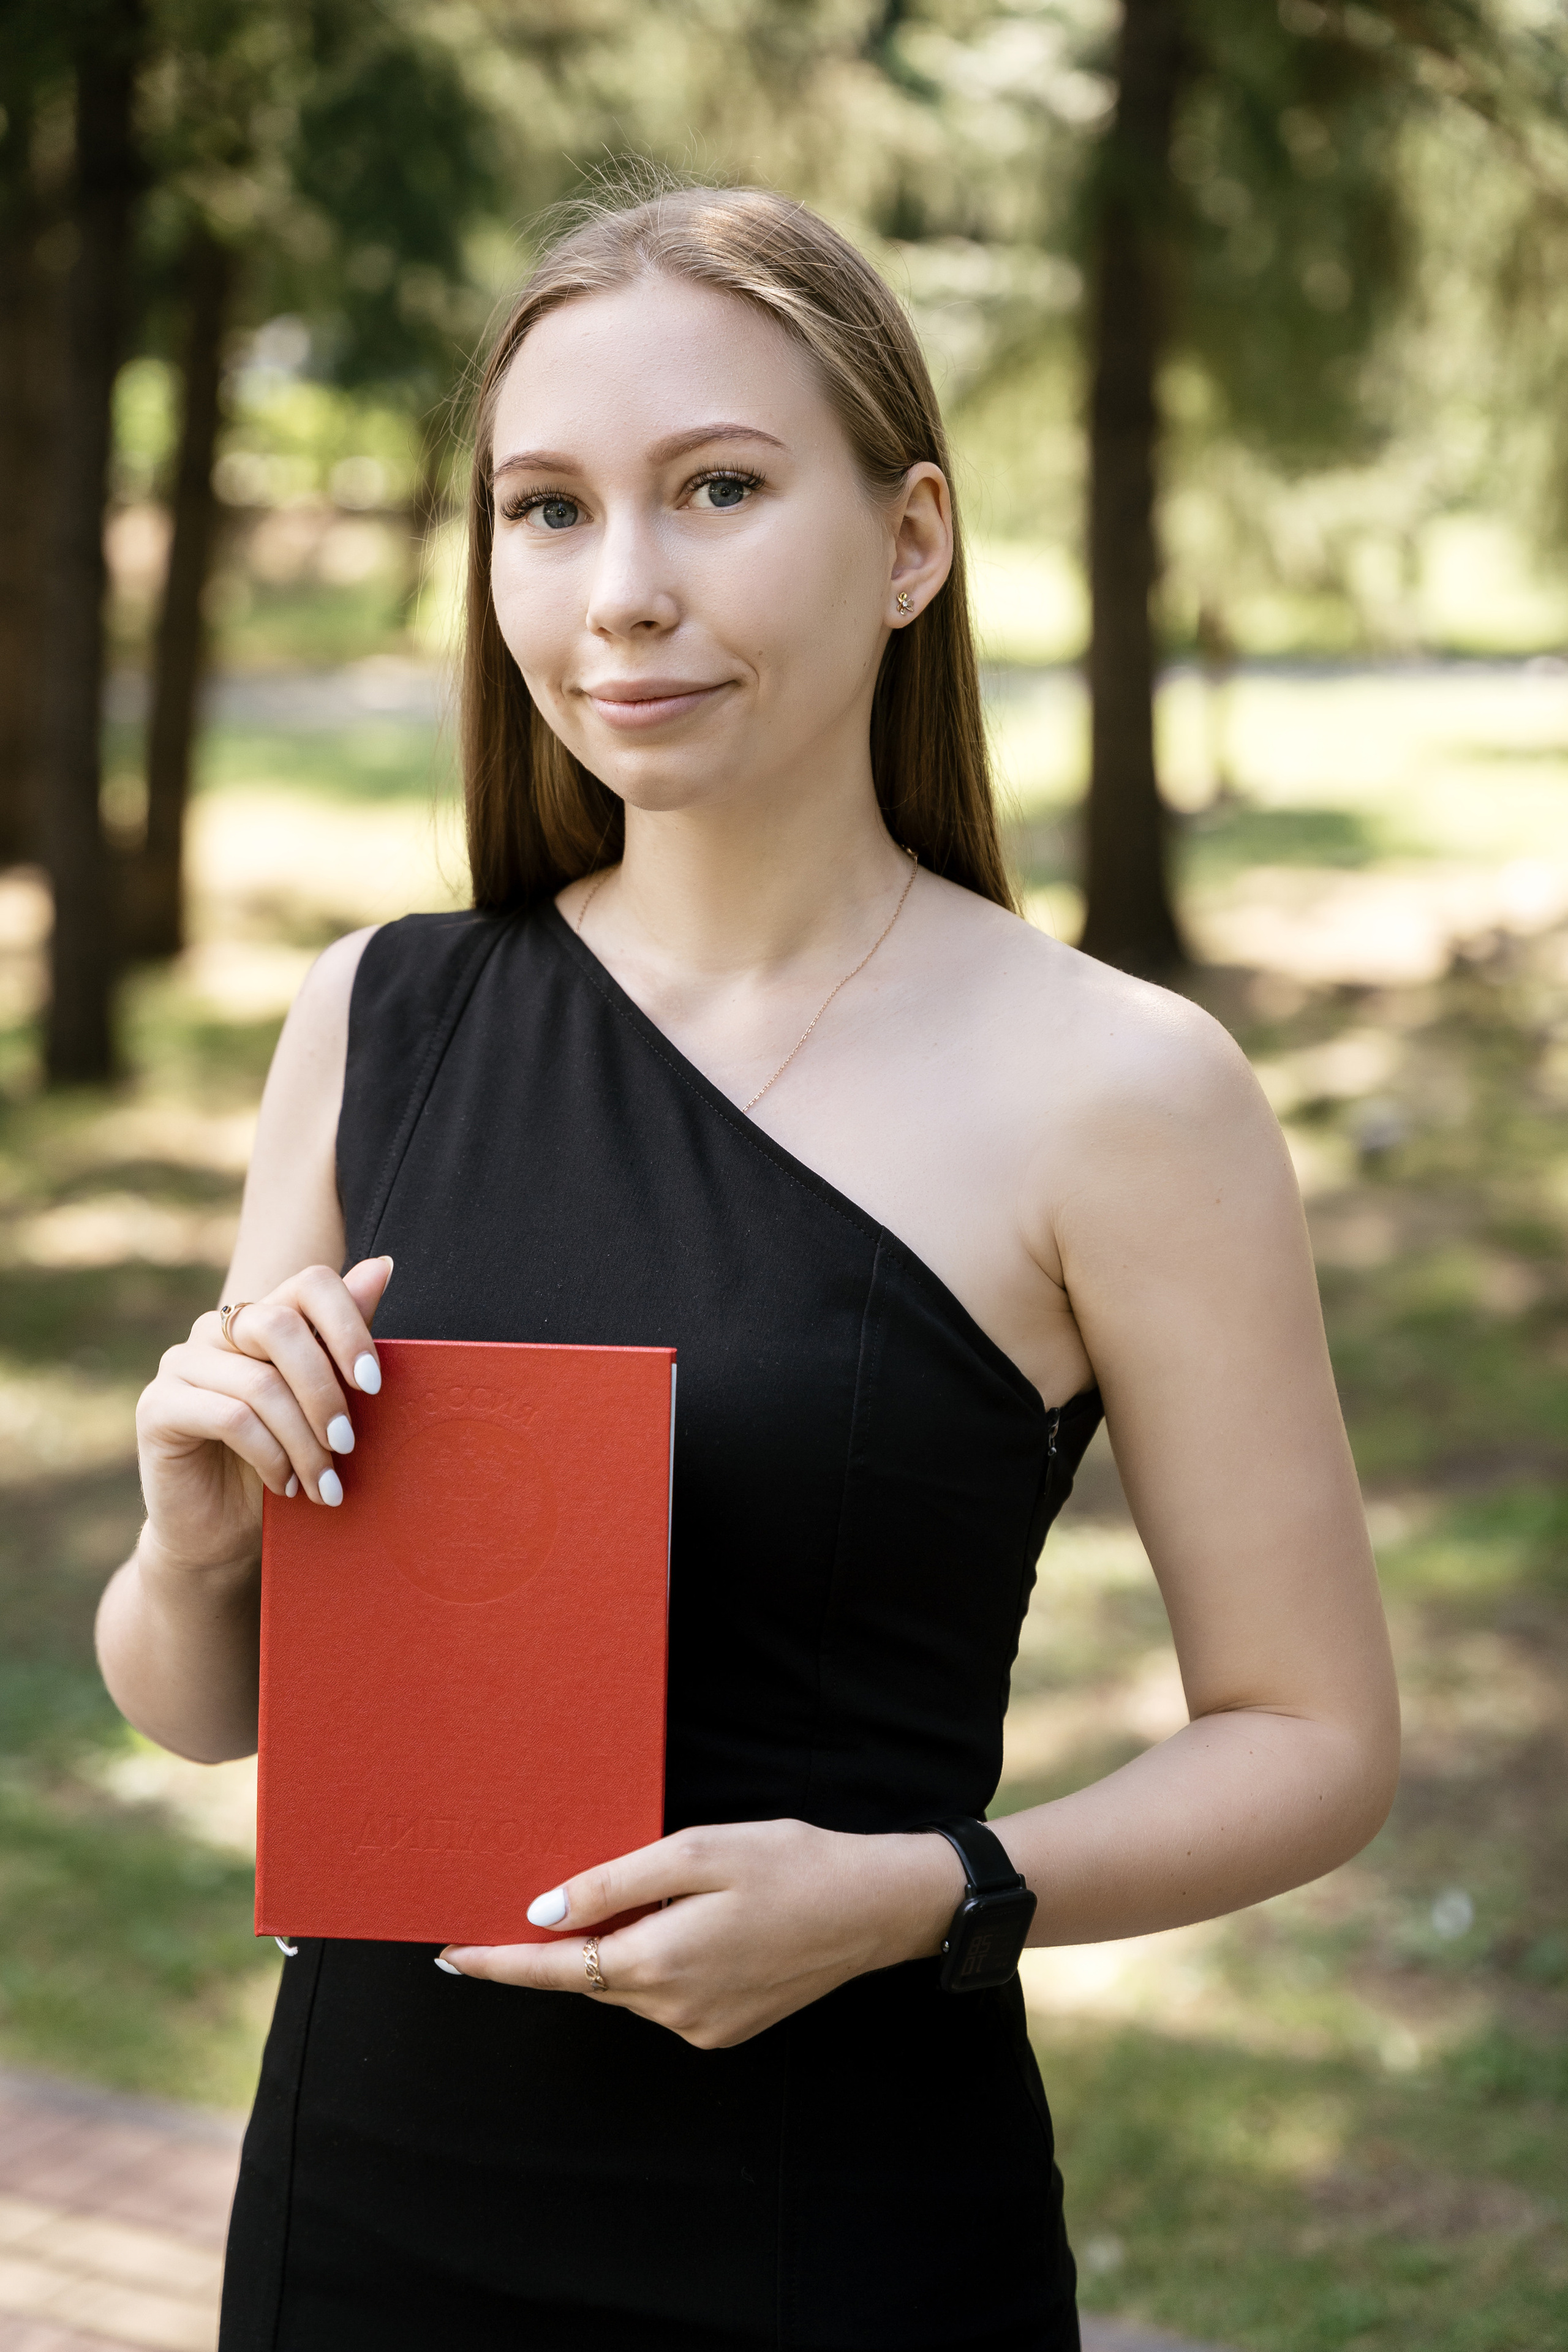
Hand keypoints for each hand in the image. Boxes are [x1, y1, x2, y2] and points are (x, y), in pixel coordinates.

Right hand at [134, 1256, 393, 1578]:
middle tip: (349, 1444)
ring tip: (324, 1485)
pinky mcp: (157, 1406)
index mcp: (262, 1318)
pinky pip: (230, 1418)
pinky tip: (285, 1485)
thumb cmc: (280, 1463)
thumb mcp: (322, 1405)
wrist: (221, 1532)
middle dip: (325, 1390)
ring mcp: (181, 1363)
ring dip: (304, 1441)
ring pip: (261, 1383)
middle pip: (282, 1326)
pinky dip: (270, 1455)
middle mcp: (216, 1329)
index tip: (374, 1384)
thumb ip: (341, 1339)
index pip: (309, 1283)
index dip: (348, 1325)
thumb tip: (383, 1266)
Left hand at [437, 1818, 966, 2047]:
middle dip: (560, 1943)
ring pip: (628, 1986)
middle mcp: (673, 2011)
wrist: (873, 1906)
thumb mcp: (695, 1852)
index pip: (554, 1971)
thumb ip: (613, 1882)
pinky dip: (654, 1961)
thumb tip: (543, 1913)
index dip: (496, 1963)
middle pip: (590, 1977)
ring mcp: (701, 2028)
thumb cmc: (789, 1864)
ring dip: (616, 1947)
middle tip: (539, 1894)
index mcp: (660, 1964)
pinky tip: (684, 1922)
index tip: (448, 1954)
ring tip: (645, 1894)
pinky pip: (665, 1995)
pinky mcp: (725, 2029)